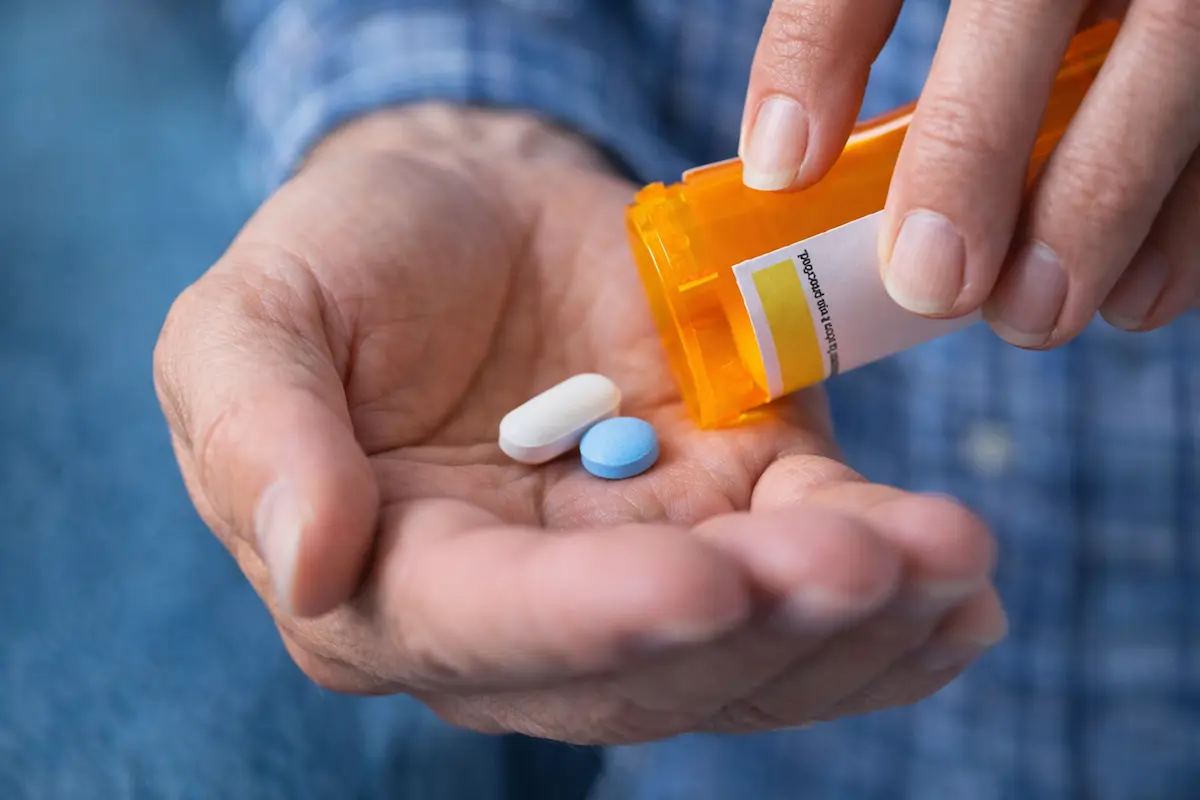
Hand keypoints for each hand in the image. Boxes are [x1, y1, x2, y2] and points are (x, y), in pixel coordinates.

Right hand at [154, 104, 1004, 743]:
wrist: (465, 212)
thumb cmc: (348, 264)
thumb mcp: (253, 322)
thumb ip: (260, 435)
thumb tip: (307, 563)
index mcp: (388, 582)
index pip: (486, 630)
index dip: (590, 620)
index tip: (697, 582)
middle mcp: (521, 613)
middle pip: (644, 662)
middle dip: (759, 625)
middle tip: (865, 567)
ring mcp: (636, 569)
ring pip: (748, 647)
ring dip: (853, 624)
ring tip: (943, 569)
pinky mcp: (725, 509)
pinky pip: (810, 573)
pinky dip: (891, 591)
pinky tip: (959, 593)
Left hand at [741, 0, 1199, 346]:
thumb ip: (854, 23)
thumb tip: (779, 159)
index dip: (818, 51)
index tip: (778, 170)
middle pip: (1023, 8)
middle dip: (971, 148)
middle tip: (930, 284)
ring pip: (1171, 68)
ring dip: (1099, 208)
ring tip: (1030, 316)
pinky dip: (1190, 222)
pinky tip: (1137, 298)